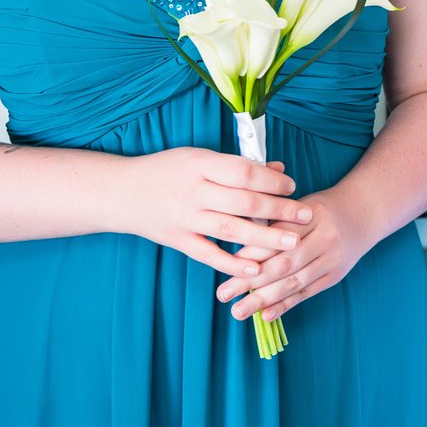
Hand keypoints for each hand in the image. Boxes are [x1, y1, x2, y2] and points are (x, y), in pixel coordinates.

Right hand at [117, 151, 309, 277]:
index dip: (272, 180)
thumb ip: (237, 165)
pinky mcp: (177, 241)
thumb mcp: (199, 157)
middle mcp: (193, 192)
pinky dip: (232, 262)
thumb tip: (278, 167)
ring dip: (265, 238)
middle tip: (305, 216)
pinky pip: (208, 254)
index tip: (292, 187)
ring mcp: (184, 218)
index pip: (244, 172)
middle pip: (243, 202)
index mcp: (200, 164)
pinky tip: (255, 268)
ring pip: (230, 229)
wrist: (121, 193)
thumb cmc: (167, 170)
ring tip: (293, 243)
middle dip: (279, 210)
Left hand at [215, 187, 376, 322]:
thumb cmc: (322, 210)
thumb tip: (239, 252)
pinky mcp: (334, 276)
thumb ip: (274, 223)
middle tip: (223, 293)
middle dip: (251, 281)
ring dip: (264, 299)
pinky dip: (285, 305)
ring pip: (294, 282)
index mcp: (313, 214)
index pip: (278, 237)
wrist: (364, 214)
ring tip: (238, 311)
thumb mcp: (301, 207)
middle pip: (284, 263)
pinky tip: (265, 315)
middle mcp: (326, 238)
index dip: (253, 253)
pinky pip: (306, 293)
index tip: (227, 265)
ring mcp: (332, 260)